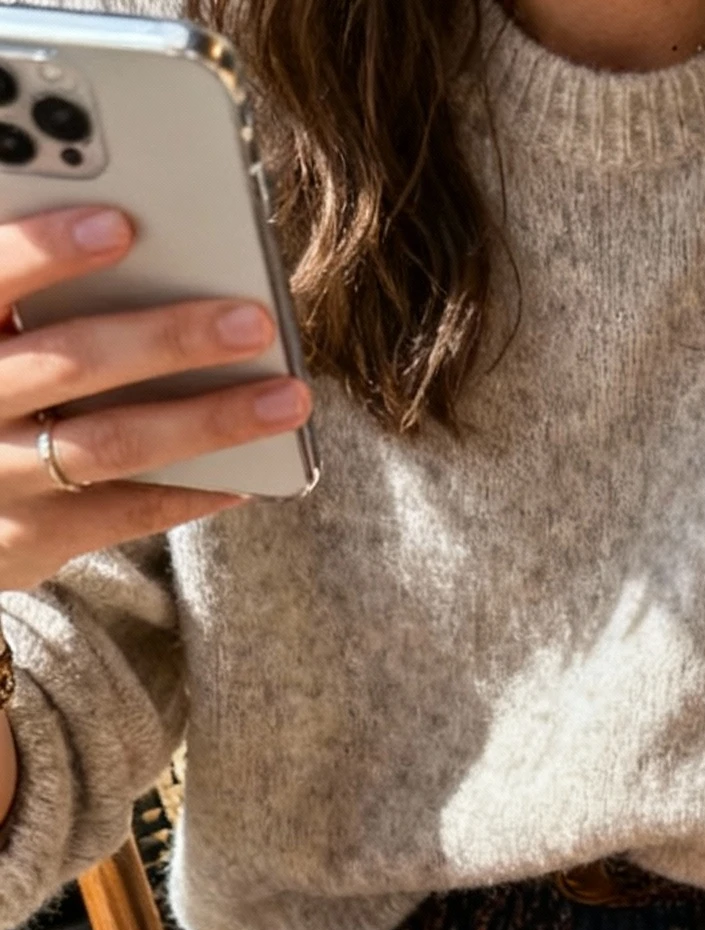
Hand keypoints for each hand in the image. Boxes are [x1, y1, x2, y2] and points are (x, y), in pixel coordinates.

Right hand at [0, 204, 312, 588]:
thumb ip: (24, 296)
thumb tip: (128, 233)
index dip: (50, 250)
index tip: (121, 224)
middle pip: (71, 361)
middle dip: (168, 339)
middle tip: (252, 321)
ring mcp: (0, 476)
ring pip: (111, 444)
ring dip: (207, 421)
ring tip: (285, 399)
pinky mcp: (30, 538)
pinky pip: (123, 513)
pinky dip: (190, 491)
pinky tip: (249, 473)